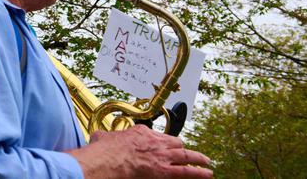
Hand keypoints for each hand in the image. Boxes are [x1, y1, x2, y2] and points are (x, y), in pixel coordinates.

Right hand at [67, 125, 211, 177]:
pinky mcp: (166, 170)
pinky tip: (208, 173)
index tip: (160, 144)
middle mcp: (155, 141)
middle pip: (174, 143)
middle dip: (181, 148)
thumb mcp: (102, 137)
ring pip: (186, 154)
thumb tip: (98, 137)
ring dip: (198, 158)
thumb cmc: (104, 150)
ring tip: (206, 162)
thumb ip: (105, 136)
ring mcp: (162, 155)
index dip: (160, 140)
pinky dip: (199, 173)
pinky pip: (187, 171)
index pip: (155, 135)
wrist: (109, 159)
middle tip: (186, 153)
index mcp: (140, 133)